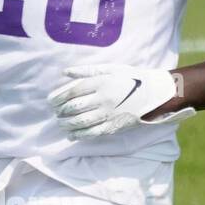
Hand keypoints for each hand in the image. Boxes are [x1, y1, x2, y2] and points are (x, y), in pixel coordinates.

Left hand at [48, 64, 196, 139]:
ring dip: (66, 124)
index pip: (73, 91)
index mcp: (102, 82)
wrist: (154, 93)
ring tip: (60, 123)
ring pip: (81, 122)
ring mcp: (109, 114)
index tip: (50, 100)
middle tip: (55, 112)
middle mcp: (104, 98)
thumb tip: (65, 72)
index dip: (58, 96)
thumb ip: (87, 71)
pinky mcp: (114, 126)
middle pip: (74, 107)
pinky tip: (71, 135)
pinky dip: (79, 135)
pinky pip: (92, 133)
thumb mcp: (111, 68)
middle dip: (60, 111)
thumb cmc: (131, 78)